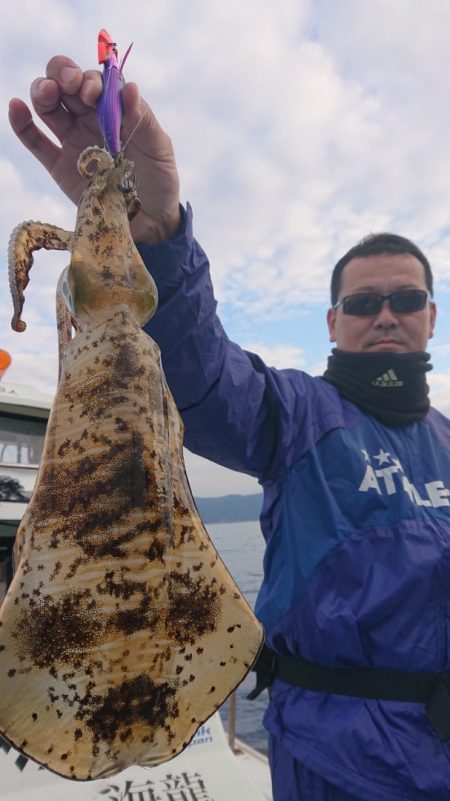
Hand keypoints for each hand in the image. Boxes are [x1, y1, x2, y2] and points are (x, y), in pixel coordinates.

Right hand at [9, 56, 180, 242]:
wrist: (151, 221)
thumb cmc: (159, 180)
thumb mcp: (159, 148)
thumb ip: (143, 119)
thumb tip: (129, 88)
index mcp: (116, 110)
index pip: (96, 81)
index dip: (90, 79)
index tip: (92, 93)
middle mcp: (91, 119)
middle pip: (66, 83)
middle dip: (62, 74)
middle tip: (69, 85)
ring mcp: (73, 140)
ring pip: (48, 105)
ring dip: (42, 91)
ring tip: (46, 94)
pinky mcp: (59, 165)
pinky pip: (35, 140)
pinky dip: (22, 122)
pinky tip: (16, 107)